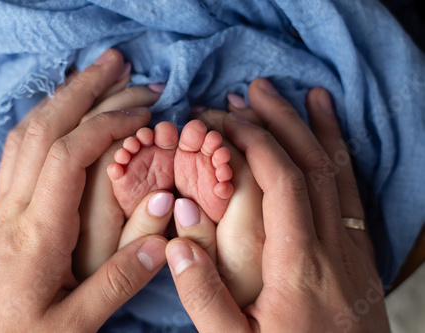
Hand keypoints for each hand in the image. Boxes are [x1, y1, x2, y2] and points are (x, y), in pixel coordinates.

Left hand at [0, 49, 167, 331]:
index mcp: (36, 236)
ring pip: (24, 135)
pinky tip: (61, 116)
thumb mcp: (71, 328)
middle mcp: (14, 211)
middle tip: (117, 62)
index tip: (141, 115)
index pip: (66, 157)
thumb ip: (117, 284)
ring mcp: (1, 208)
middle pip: (42, 130)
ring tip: (92, 77)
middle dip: (81, 90)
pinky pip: (16, 153)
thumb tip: (163, 241)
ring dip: (60, 98)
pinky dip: (42, 122)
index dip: (105, 126)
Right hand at [165, 79, 389, 331]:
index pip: (281, 182)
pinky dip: (343, 160)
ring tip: (305, 96)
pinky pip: (354, 196)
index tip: (228, 120)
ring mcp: (353, 249)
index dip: (255, 143)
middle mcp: (332, 247)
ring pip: (339, 175)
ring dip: (318, 131)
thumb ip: (204, 297)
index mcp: (299, 265)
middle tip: (256, 91)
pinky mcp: (361, 256)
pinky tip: (334, 143)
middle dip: (282, 121)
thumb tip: (174, 245)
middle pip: (311, 166)